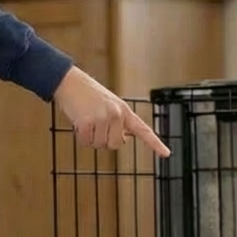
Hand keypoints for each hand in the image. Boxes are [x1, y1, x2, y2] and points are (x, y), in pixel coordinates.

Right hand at [53, 66, 170, 156]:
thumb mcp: (109, 105)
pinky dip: (80, 137)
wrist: (70, 82)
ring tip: (86, 120)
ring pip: (99, 145)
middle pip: (115, 145)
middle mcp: (117, 114)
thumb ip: (118, 122)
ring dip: (90, 138)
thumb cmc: (87, 95)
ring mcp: (103, 118)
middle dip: (103, 140)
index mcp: (124, 110)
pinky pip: (86, 142)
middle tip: (95, 125)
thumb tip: (121, 140)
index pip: (143, 130)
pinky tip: (79, 122)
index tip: (166, 154)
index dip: (155, 143)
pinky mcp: (88, 122)